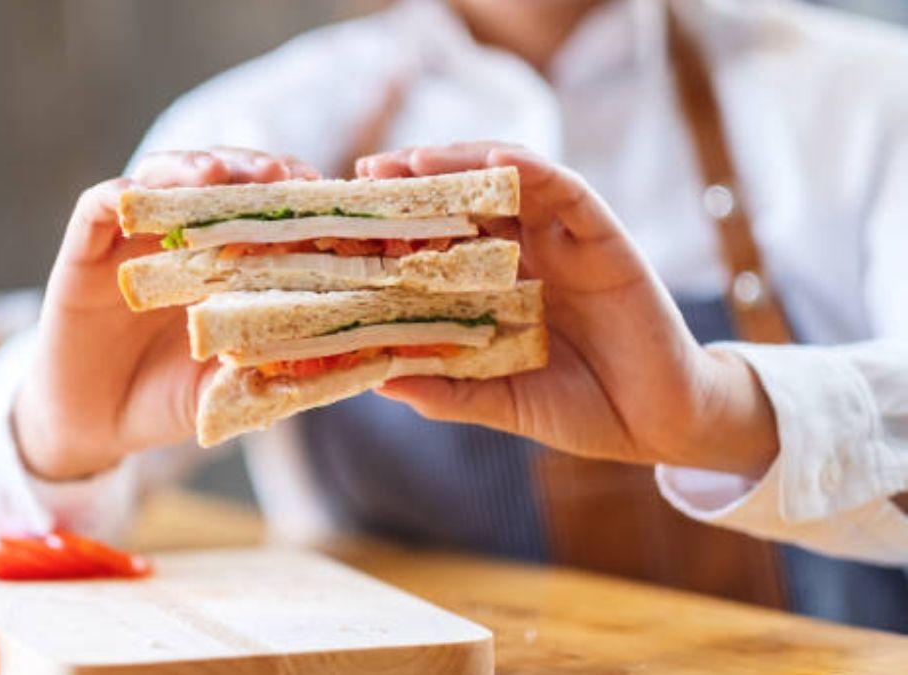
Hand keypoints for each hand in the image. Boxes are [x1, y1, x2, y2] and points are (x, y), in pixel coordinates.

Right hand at [14, 148, 319, 479]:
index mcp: (225, 261)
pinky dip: (117, 194)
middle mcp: (181, 237)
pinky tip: (137, 195)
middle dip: (251, 170)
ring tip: (216, 174)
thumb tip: (343, 360)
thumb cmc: (170, 400)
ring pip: (162, 177)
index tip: (326, 194)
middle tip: (279, 174)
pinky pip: (98, 207)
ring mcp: (133, 237)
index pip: (262, 211)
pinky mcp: (84, 248)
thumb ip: (270, 368)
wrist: (96, 425)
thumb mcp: (229, 386)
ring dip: (190, 168)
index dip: (292, 198)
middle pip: (219, 182)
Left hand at [368, 142, 778, 477]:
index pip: (441, 238)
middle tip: (370, 171)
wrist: (658, 425)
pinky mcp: (606, 238)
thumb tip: (380, 380)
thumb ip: (449, 391)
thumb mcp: (503, 401)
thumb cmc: (582, 410)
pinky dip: (535, 169)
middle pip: (467, 197)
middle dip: (420, 178)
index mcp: (498, 287)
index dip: (399, 222)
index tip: (351, 214)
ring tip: (419, 158)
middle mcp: (527, 254)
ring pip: (511, 180)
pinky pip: (569, 191)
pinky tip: (499, 159)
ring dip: (465, 161)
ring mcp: (565, 242)